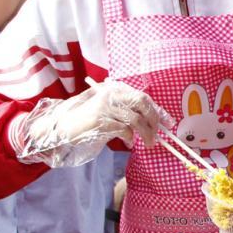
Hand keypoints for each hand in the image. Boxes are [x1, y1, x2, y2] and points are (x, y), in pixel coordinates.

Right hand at [14, 80, 170, 167]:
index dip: (158, 111)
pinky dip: (130, 138)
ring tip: (148, 143)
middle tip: (157, 135)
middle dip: (154, 120)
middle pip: (143, 103)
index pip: (143, 97)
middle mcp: (111, 94)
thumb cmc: (90, 120)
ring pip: (136, 119)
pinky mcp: (100, 120)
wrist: (63, 127)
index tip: (169, 123)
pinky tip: (129, 143)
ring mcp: (105, 106)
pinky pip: (124, 130)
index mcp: (115, 89)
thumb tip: (156, 121)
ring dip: (146, 134)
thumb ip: (129, 112)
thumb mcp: (111, 112)